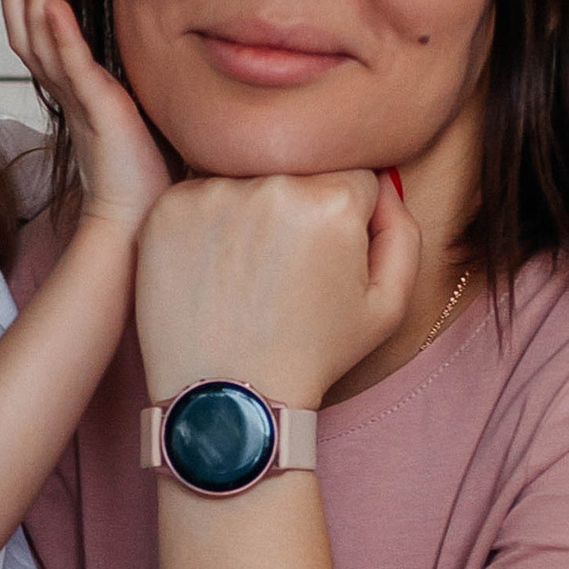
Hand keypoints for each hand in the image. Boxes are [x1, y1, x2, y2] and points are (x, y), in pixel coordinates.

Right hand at [0, 0, 170, 240]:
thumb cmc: (138, 179)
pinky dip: (63, 35)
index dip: (26, 1)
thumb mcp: (128, 120)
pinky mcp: (98, 110)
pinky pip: (75, 67)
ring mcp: (80, 99)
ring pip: (45, 40)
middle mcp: (68, 93)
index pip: (41, 39)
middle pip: (30, 31)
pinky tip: (52, 4)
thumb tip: (132, 74)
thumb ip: (119, 93)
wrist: (134, 221)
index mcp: (74, 93)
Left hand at [134, 168, 421, 407]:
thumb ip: (402, 230)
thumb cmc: (312, 353)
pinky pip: (200, 195)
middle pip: (298, 171)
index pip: (353, 176)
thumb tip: (382, 184)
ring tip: (247, 273)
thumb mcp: (388, 305)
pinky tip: (213, 271)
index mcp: (332, 200)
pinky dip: (208, 223)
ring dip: (252, 209)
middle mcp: (271, 185)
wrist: (229, 397)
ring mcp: (212, 193)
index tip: (326, 257)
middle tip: (285, 267)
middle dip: (300, 209)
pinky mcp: (166, 210)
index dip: (345, 219)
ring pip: (247, 177)